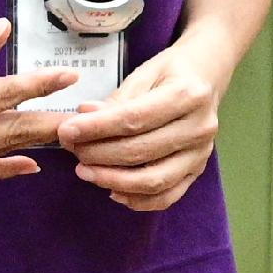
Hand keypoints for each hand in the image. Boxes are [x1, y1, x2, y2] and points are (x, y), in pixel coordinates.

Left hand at [57, 35, 226, 211]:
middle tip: (72, 150)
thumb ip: (115, 101)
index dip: (97, 129)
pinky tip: (112, 191)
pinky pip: (167, 196)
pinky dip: (138, 200)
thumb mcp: (143, 75)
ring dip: (113, 180)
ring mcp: (202, 153)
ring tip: (85, 171)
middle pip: (141, 151)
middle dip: (99, 154)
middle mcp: (200, 127)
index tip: (67, 131)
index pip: (134, 119)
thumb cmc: (170, 73)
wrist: (205, 77)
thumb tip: (83, 118)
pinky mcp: (198, 170)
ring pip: (154, 180)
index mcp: (187, 95)